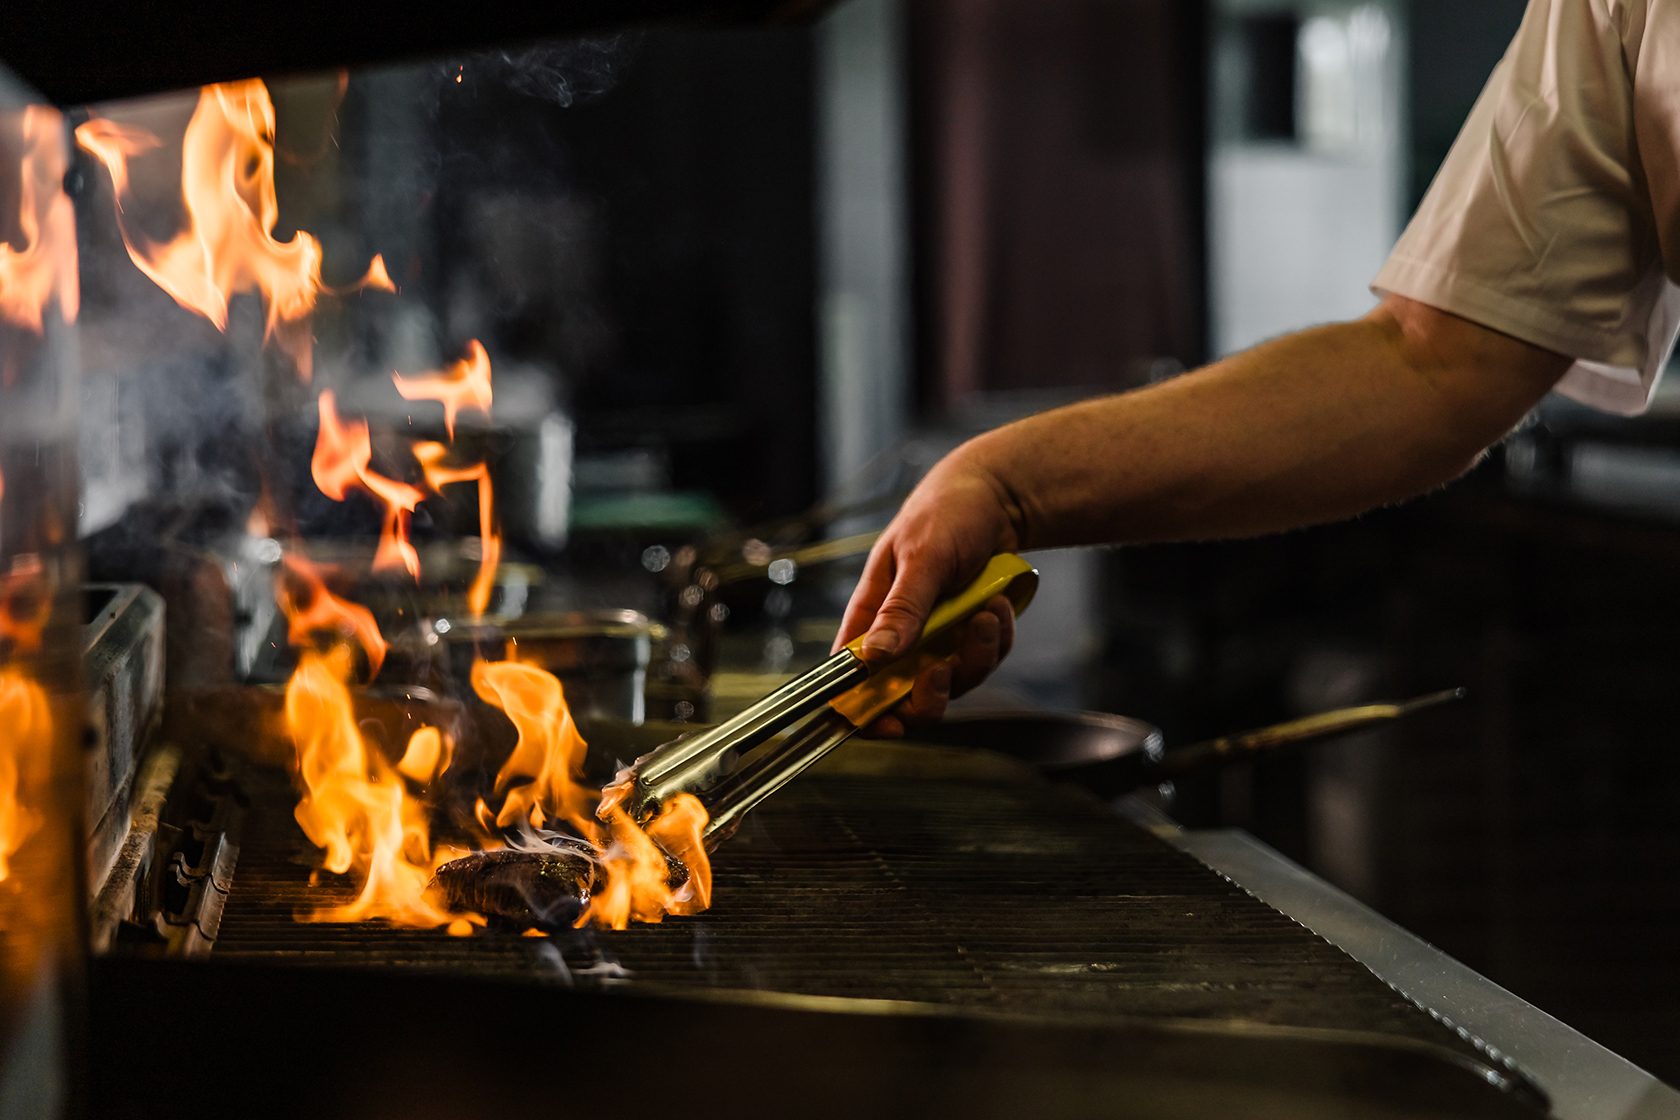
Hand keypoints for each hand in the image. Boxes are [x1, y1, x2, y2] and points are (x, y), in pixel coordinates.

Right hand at [833, 446, 1023, 736]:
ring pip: (952, 683)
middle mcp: (901, 634)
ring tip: (987, 609)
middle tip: (943, 671)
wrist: (999, 497)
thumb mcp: (923, 557)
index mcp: (871, 614)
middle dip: (929, 695)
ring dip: (974, 654)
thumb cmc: (946, 514)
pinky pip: (984, 661)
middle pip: (904, 697)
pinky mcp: (970, 637)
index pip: (850, 676)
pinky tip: (998, 603)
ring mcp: (938, 638)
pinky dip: (996, 639)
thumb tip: (875, 657)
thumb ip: (902, 608)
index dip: (861, 709)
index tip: (887, 723)